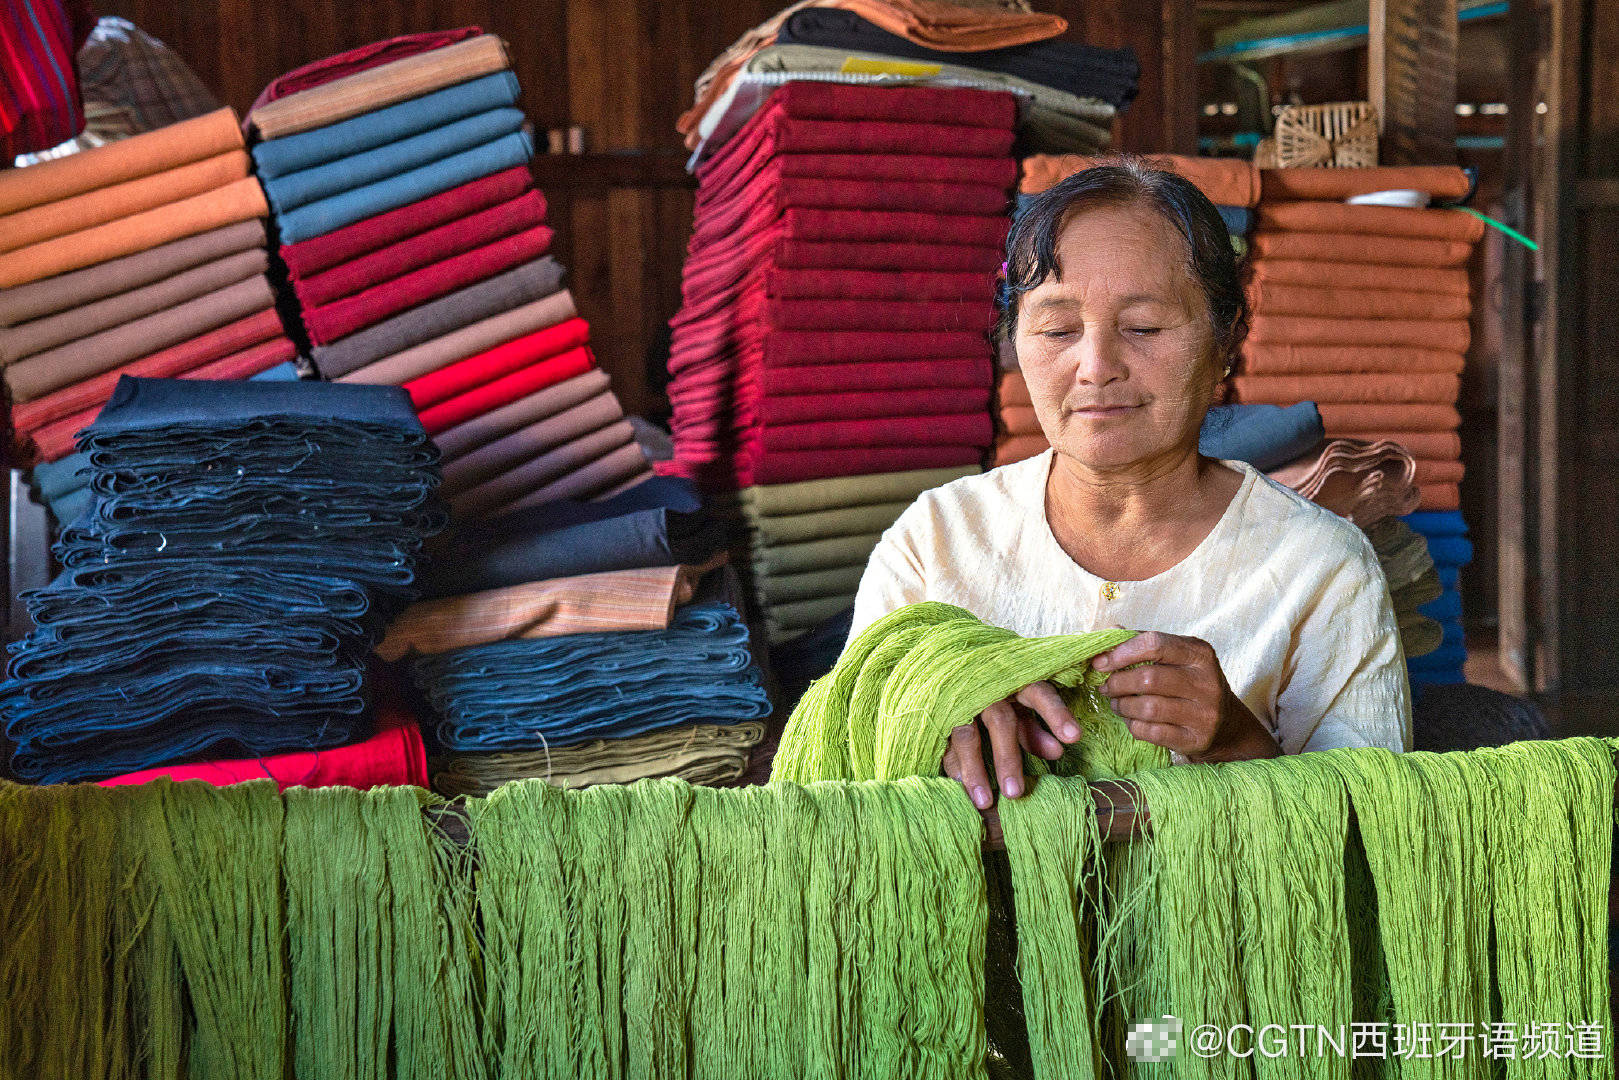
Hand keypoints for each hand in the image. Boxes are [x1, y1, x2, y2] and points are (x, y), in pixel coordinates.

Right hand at [942, 682, 1080, 807]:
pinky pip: (945, 743)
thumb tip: (1058, 752)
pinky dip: (953, 765)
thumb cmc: (996, 691)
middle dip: (1008, 758)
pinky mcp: (939, 714)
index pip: (1039, 693)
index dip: (1056, 714)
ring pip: (966, 735)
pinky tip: (959, 786)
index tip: (1074, 737)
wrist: (949, 668)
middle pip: (1000, 722)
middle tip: (1015, 794)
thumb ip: (1035, 729)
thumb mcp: (1019, 705)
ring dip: (975, 770)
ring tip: (984, 802)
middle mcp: (987, 687)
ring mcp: (961, 700)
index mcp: (1015, 679)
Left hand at [1091, 631, 1280, 761]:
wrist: (1226, 725)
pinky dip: (1133, 725)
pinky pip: (1151, 732)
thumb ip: (1144, 643)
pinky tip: (1132, 720)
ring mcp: (1204, 713)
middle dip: (1118, 682)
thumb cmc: (1190, 684)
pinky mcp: (1196, 739)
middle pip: (1148, 678)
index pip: (1155, 644)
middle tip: (1106, 686)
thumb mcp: (1176, 657)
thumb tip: (1110, 631)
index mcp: (1199, 653)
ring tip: (1116, 703)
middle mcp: (1206, 681)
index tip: (1100, 662)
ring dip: (1122, 705)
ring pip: (1148, 707)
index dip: (1122, 652)